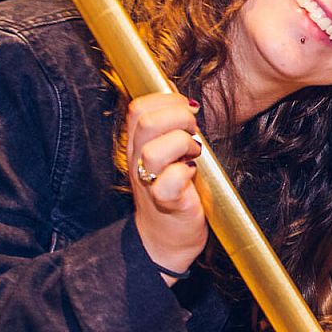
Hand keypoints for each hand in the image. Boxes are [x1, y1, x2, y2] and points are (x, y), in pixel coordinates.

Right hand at [126, 92, 206, 282]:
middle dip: (179, 117)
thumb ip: (170, 125)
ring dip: (183, 144)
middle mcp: (137, 160)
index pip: (139, 107)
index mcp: (137, 143)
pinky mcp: (165, 202)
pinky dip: (185, 173)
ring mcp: (148, 182)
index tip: (188, 111)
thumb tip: (180, 93)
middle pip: (146, 121)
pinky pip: (168, 182)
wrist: (167, 237)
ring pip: (154, 150)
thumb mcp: (168, 152)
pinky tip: (192, 174)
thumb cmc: (174, 190)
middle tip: (193, 132)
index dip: (167, 100)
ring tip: (194, 154)